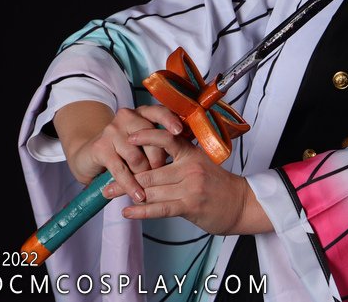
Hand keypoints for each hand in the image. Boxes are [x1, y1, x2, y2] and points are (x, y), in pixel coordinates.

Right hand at [54, 101, 183, 203]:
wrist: (90, 155)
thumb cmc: (127, 150)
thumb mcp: (146, 142)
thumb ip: (164, 141)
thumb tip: (189, 151)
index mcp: (142, 112)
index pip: (159, 112)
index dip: (170, 121)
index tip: (180, 132)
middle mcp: (127, 117)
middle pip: (150, 138)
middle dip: (158, 159)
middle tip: (162, 173)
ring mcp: (111, 131)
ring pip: (136, 156)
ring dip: (144, 175)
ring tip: (149, 187)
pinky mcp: (100, 148)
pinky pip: (121, 170)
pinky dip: (131, 185)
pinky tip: (138, 196)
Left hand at [104, 127, 271, 235]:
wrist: (240, 203)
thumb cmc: (219, 185)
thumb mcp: (202, 163)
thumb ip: (180, 159)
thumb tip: (151, 160)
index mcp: (192, 153)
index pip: (166, 138)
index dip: (145, 136)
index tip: (128, 137)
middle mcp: (190, 167)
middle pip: (150, 170)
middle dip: (126, 176)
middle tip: (106, 180)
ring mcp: (190, 186)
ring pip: (151, 189)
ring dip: (127, 193)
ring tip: (109, 194)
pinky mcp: (190, 205)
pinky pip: (160, 208)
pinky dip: (141, 211)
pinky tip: (127, 211)